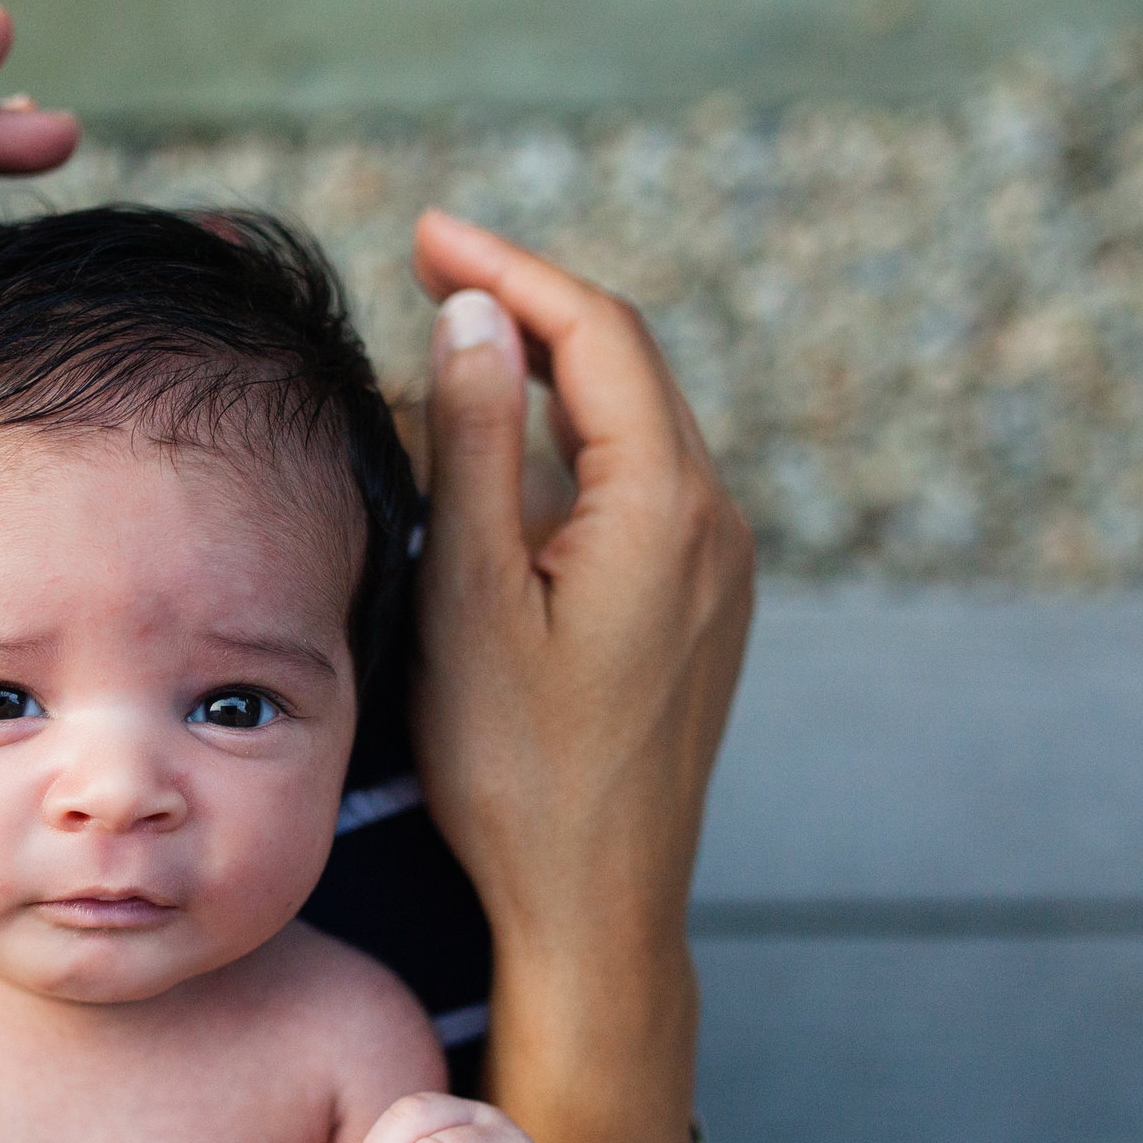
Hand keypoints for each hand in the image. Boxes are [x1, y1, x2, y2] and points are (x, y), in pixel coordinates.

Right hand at [409, 212, 754, 966]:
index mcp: (665, 507)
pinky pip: (639, 488)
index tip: (424, 234)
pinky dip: (569, 445)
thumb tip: (469, 318)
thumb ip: (472, 447)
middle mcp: (714, 523)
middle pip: (624, 365)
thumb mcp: (470, 600)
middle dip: (526, 305)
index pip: (594, 334)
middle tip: (426, 267)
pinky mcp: (699, 609)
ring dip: (546, 375)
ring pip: (633, 426)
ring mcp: (717, 569)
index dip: (507, 268)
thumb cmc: (519, 773)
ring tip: (450, 347)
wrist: (598, 907)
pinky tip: (503, 458)